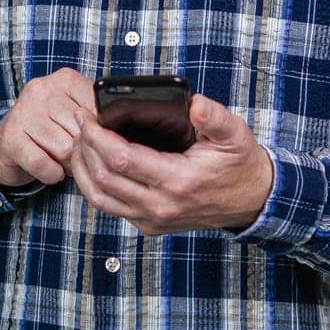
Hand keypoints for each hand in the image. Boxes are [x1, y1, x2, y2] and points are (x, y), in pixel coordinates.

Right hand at [0, 67, 96, 187]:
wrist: (8, 145)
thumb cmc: (50, 129)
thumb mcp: (74, 114)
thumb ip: (95, 116)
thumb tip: (115, 133)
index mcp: (64, 79)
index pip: (98, 107)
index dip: (99, 132)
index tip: (92, 139)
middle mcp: (41, 89)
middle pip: (81, 131)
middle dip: (82, 150)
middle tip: (74, 153)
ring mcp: (23, 112)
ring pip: (65, 149)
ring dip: (68, 164)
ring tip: (61, 159)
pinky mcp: (10, 138)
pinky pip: (43, 164)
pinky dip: (52, 174)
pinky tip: (50, 169)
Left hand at [68, 93, 273, 235]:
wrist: (251, 200)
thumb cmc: (239, 164)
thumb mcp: (235, 134)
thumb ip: (215, 118)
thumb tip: (195, 104)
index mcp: (178, 181)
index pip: (122, 159)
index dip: (98, 137)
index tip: (88, 117)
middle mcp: (161, 205)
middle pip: (104, 178)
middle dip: (84, 148)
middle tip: (79, 123)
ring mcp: (153, 219)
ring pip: (100, 198)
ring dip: (82, 170)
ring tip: (78, 143)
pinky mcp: (150, 225)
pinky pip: (111, 208)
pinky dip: (94, 186)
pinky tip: (91, 164)